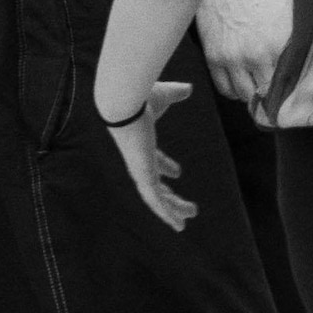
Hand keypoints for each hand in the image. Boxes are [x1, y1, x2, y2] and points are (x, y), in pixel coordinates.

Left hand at [101, 74, 196, 229]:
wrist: (124, 103)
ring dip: (170, 211)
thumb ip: (175, 93)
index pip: (154, 161)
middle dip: (169, 197)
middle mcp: (139, 160)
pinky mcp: (142, 176)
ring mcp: (139, 170)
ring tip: (184, 224)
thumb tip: (188, 88)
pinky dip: (166, 215)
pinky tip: (179, 224)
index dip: (166, 167)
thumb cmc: (140, 96)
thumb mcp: (164, 95)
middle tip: (184, 206)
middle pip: (154, 184)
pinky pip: (155, 201)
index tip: (178, 173)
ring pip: (155, 198)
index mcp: (141, 144)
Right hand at [196, 0, 293, 108]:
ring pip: (246, 96)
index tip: (297, 96)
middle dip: (275, 97)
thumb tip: (312, 58)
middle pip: (269, 95)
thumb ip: (300, 37)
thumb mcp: (289, 9)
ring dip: (254, 96)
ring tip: (260, 90)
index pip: (291, 82)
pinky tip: (242, 83)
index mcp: (280, 43)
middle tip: (279, 98)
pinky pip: (224, 89)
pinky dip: (234, 91)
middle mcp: (257, 55)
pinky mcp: (214, 57)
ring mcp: (233, 58)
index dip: (295, 92)